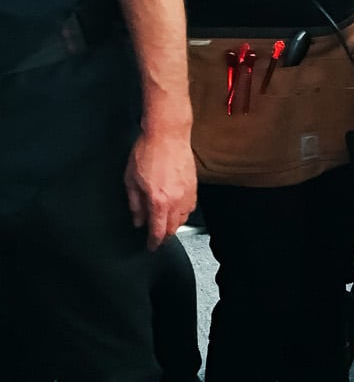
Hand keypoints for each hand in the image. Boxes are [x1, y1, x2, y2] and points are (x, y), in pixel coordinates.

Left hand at [124, 126, 195, 247]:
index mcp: (158, 200)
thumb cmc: (148, 151)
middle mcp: (175, 200)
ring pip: (183, 220)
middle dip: (164, 236)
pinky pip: (190, 208)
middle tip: (156, 237)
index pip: (157, 231)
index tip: (150, 246)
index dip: (153, 242)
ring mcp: (187, 194)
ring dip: (173, 225)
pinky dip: (182, 214)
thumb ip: (135, 203)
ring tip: (165, 224)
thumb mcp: (131, 179)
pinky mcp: (194, 187)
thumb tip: (137, 218)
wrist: (168, 135)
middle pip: (172, 228)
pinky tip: (176, 211)